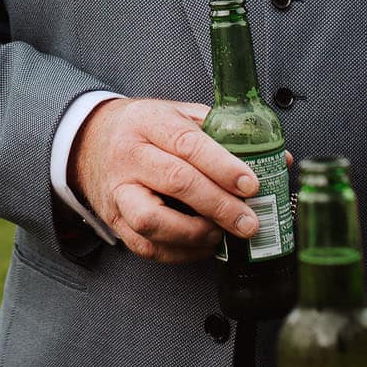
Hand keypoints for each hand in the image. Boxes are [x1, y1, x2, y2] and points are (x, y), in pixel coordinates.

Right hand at [68, 97, 261, 261]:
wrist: (90, 142)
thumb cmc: (143, 129)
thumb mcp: (177, 114)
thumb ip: (223, 133)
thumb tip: (276, 159)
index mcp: (149, 122)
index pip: (187, 143)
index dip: (222, 166)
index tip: (251, 184)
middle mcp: (130, 156)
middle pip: (176, 182)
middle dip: (219, 205)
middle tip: (248, 221)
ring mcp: (118, 191)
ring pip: (152, 220)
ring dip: (194, 233)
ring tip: (221, 234)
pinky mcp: (114, 220)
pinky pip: (145, 246)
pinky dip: (178, 252)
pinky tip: (202, 245)